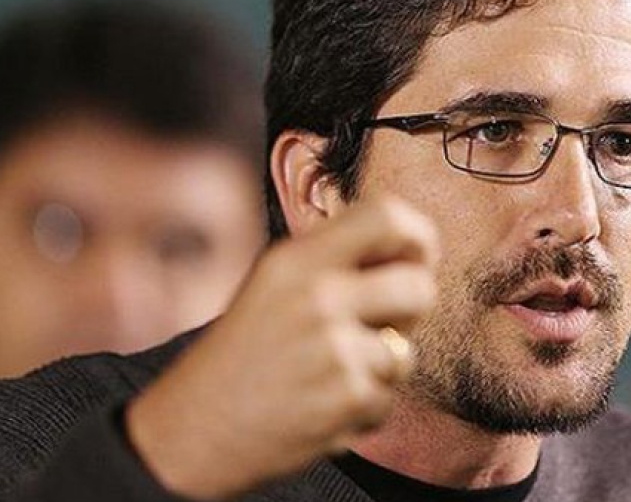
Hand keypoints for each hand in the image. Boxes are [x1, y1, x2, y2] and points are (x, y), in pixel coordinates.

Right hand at [126, 197, 437, 499]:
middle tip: (384, 325)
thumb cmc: (245, 352)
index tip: (418, 258)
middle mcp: (317, 296)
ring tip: (335, 372)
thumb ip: (334, 262)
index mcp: (298, 260)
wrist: (195, 430)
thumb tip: (411, 250)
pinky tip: (324, 404)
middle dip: (413, 311)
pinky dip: (365, 407)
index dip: (419, 236)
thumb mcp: (274, 284)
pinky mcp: (345, 398)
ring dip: (381, 368)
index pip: (387, 217)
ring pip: (406, 352)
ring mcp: (333, 349)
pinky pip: (389, 398)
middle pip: (419, 287)